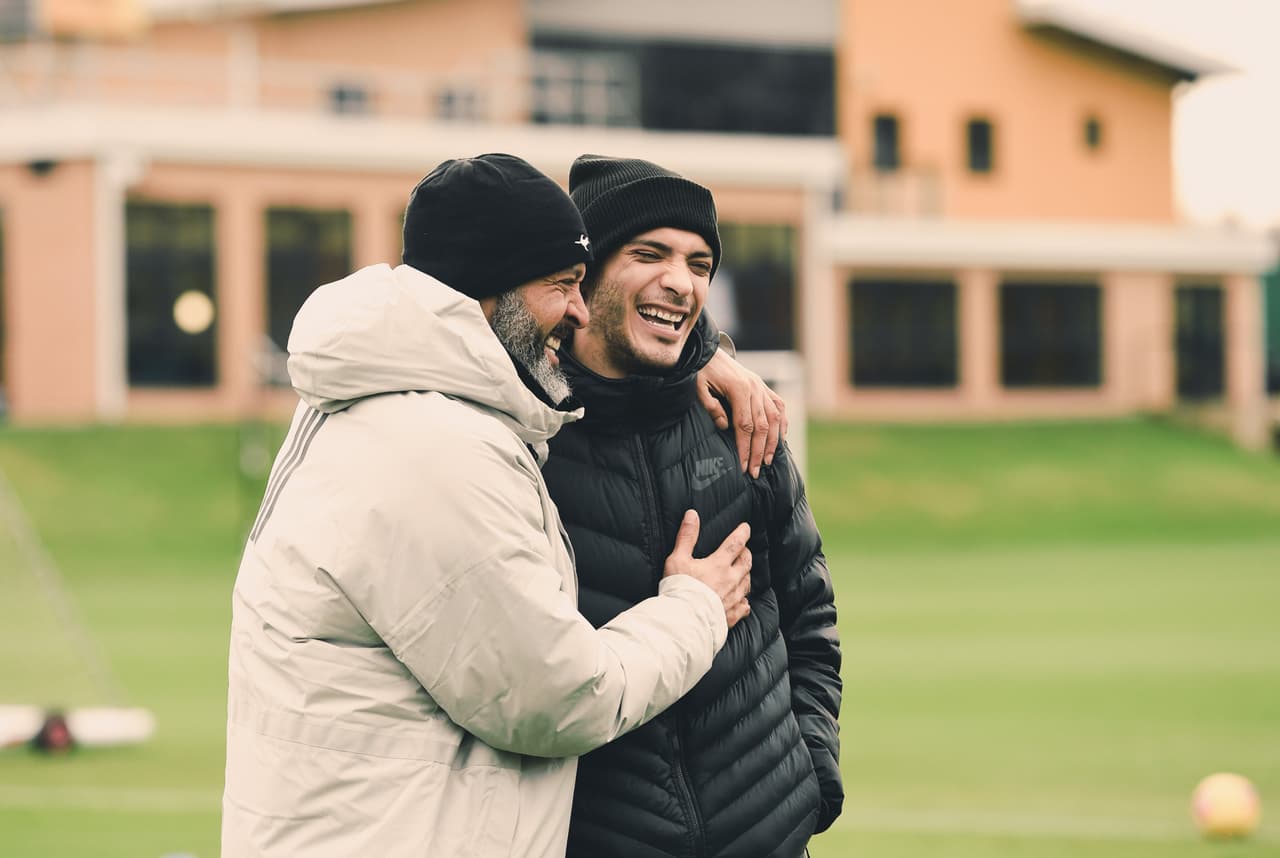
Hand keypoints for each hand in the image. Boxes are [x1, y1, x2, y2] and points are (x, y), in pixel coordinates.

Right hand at [662, 510, 751, 627]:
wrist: (684, 620)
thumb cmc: (679, 589)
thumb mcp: (678, 559)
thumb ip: (686, 537)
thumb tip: (692, 514)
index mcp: (719, 564)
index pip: (736, 543)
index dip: (742, 533)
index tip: (746, 527)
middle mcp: (730, 580)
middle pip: (746, 562)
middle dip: (746, 553)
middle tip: (744, 549)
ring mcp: (733, 598)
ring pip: (747, 583)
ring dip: (746, 575)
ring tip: (742, 572)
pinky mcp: (732, 615)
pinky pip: (744, 606)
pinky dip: (744, 602)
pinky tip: (742, 601)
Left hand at [696, 349, 787, 478]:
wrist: (708, 352)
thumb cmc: (701, 372)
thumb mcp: (698, 388)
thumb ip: (711, 407)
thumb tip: (725, 427)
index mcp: (739, 389)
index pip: (745, 425)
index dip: (745, 447)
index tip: (743, 466)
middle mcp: (755, 388)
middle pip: (762, 426)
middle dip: (759, 451)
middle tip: (755, 472)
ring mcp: (761, 387)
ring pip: (774, 419)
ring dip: (773, 442)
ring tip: (768, 461)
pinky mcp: (763, 387)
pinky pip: (779, 407)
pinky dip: (782, 424)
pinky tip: (781, 439)